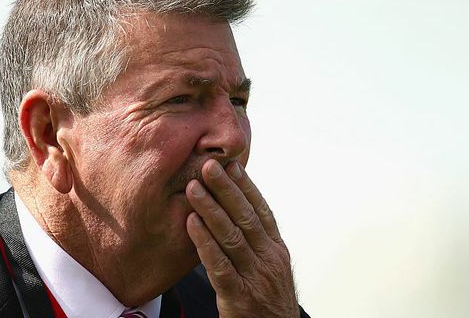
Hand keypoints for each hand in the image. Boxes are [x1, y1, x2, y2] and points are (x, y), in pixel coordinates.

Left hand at [185, 159, 298, 317]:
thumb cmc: (267, 303)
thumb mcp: (270, 270)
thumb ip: (257, 245)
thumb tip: (237, 213)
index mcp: (277, 251)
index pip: (262, 211)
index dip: (246, 187)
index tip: (231, 165)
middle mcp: (269, 260)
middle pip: (246, 217)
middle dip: (226, 189)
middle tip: (208, 165)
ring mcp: (255, 278)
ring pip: (231, 236)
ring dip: (210, 209)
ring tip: (194, 187)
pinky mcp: (239, 297)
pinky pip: (219, 265)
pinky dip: (204, 242)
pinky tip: (191, 224)